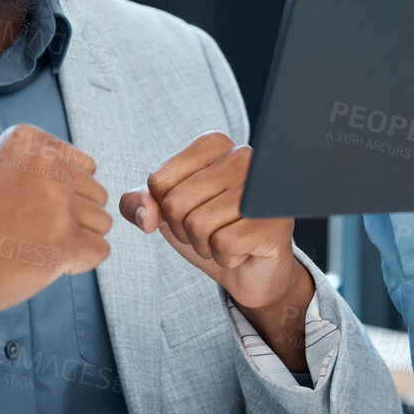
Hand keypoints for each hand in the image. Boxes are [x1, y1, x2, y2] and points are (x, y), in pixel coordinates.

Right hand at [0, 124, 111, 353]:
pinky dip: (79, 263)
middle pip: (97, 194)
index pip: (85, 167)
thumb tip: (85, 169)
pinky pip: (100, 250)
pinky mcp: (65, 241)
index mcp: (27, 140)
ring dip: (77, 240)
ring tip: (37, 245)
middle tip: (32, 231)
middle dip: (73, 217)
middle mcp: (44, 164)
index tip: (29, 206)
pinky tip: (45, 262)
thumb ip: (37, 160)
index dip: (64, 194)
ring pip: (102, 222)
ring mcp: (56, 202)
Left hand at [120, 132, 310, 369]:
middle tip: (210, 229)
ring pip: (198, 225)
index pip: (158, 180)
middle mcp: (242, 157)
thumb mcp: (166, 212)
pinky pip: (222, 244)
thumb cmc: (211, 229)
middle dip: (184, 229)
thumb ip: (139, 203)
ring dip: (204, 244)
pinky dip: (224, 256)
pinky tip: (242, 249)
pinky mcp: (273, 221)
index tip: (192, 209)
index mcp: (213, 145)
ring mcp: (261, 189)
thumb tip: (147, 213)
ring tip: (225, 238)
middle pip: (176, 203)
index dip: (166, 207)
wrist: (251, 268)